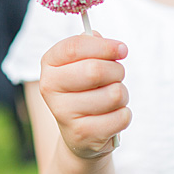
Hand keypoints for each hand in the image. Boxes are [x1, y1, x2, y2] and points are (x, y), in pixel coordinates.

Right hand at [38, 32, 129, 159]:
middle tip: (117, 76)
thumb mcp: (84, 64)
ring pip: (114, 94)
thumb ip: (92, 45)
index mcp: (49, 64)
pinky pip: (121, 116)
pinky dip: (124, 115)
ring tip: (112, 99)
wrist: (79, 134)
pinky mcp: (82, 134)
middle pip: (95, 70)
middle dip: (117, 71)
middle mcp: (49, 88)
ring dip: (122, 94)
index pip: (75, 47)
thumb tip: (102, 39)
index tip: (122, 50)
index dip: (104, 46)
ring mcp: (63, 113)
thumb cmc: (85, 90)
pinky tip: (111, 117)